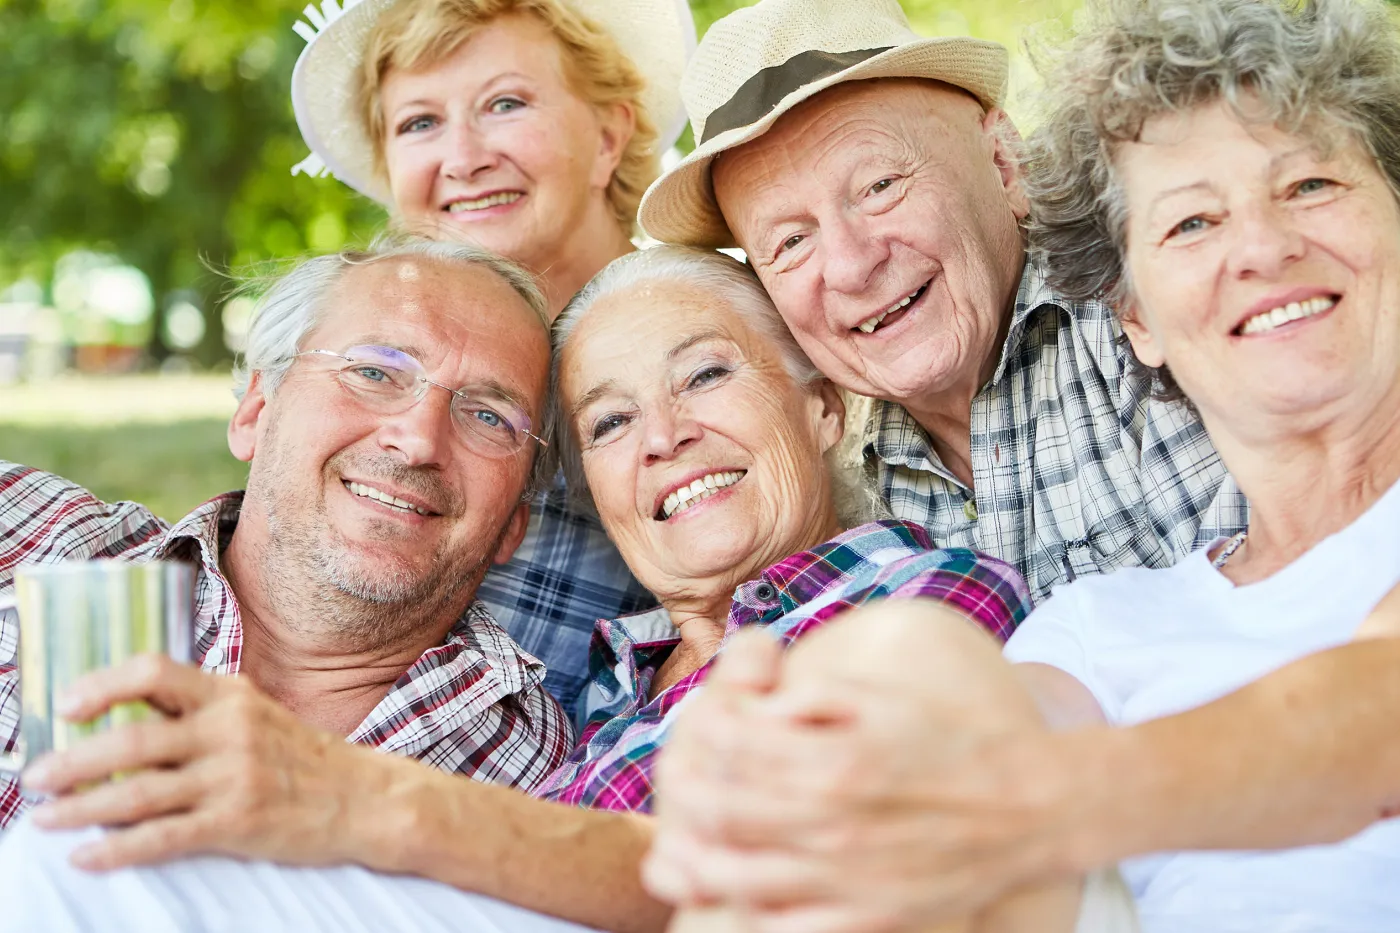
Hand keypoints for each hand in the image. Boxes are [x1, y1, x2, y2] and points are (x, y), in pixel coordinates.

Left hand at [21, 654, 391, 870]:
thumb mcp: (254, 714)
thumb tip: (123, 716)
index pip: (154, 672)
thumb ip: (199, 711)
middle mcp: (229, 730)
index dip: (102, 686)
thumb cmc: (301, 757)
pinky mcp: (238, 822)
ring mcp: (233, 777)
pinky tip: (88, 856)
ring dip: (80, 809)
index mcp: (229, 695)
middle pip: (131, 741)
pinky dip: (116, 849)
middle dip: (71, 763)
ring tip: (46, 820)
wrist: (364, 797)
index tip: (66, 707)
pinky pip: (162, 837)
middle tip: (34, 779)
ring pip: (136, 794)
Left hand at [645, 621, 1096, 932]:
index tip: (690, 732)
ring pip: (737, 875)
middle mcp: (835, 822)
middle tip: (670, 787)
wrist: (1026, 809)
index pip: (733, 748)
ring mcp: (847, 877)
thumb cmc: (948, 743)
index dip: (697, 736)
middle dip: (682, 796)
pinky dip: (744, 912)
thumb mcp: (881, 701)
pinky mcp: (865, 917)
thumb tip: (759, 703)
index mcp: (836, 760)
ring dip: (695, 859)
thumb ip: (814, 697)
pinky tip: (727, 895)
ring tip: (676, 848)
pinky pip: (783, 926)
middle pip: (721, 811)